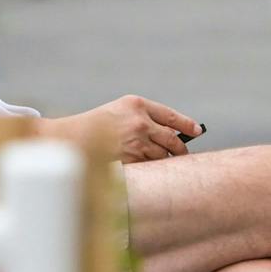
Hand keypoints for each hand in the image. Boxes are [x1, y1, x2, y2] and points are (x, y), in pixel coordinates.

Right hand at [42, 96, 202, 164]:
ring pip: (163, 155)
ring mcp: (137, 141)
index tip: (197, 130)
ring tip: (161, 161)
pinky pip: (151, 166)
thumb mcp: (121, 110)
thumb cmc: (97, 124)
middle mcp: (140, 121)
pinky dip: (152, 168)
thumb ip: (145, 118)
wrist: (73, 138)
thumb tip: (173, 134)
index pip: (171, 116)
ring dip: (165, 160)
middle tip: (182, 153)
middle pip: (172, 139)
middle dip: (180, 148)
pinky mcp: (132, 158)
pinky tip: (148, 167)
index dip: (187, 125)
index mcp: (137, 104)